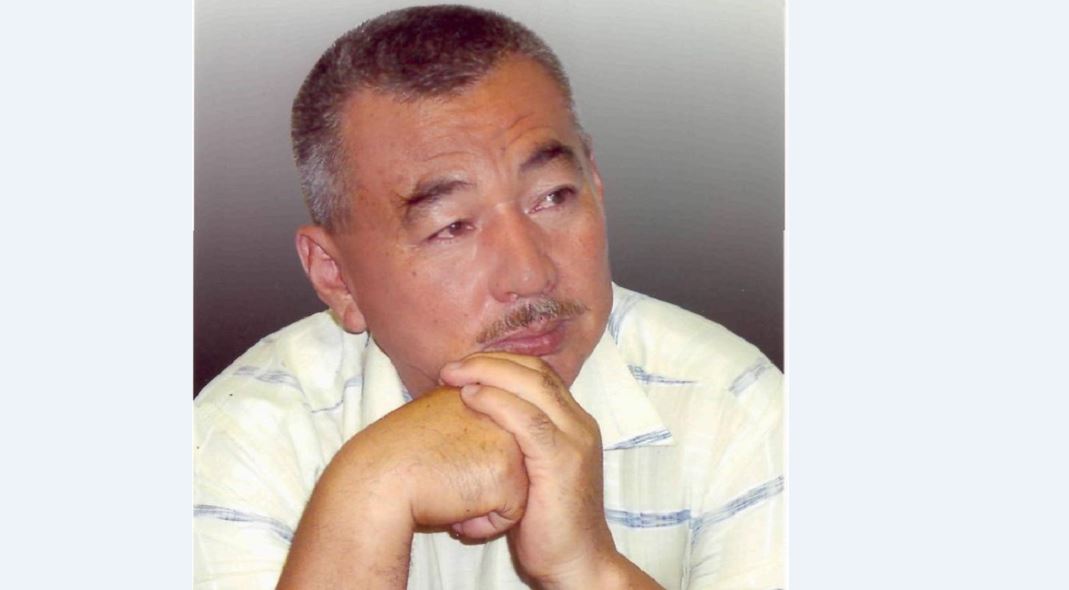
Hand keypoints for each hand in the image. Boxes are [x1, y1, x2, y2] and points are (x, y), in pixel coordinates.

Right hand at [278, 386, 527, 588]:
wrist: (379, 478)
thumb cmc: (398, 454)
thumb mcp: (439, 417)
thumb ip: (468, 416)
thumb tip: (486, 443)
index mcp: (484, 393)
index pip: (496, 443)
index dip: (469, 464)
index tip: (440, 463)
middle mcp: (503, 413)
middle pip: (510, 464)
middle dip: (480, 481)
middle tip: (442, 477)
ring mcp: (509, 443)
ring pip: (515, 490)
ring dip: (482, 504)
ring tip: (446, 494)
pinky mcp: (508, 476)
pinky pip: (510, 515)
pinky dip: (484, 525)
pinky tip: (454, 515)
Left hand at [440, 353, 617, 586]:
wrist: (576, 562)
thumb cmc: (545, 523)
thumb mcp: (530, 470)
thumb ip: (515, 440)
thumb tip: (472, 418)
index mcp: (574, 422)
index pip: (538, 372)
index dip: (500, 363)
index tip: (463, 367)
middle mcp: (580, 423)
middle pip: (535, 370)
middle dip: (490, 362)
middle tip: (451, 367)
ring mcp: (575, 439)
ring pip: (533, 386)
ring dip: (488, 374)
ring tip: (452, 376)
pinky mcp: (562, 461)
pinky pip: (528, 419)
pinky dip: (497, 402)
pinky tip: (471, 398)